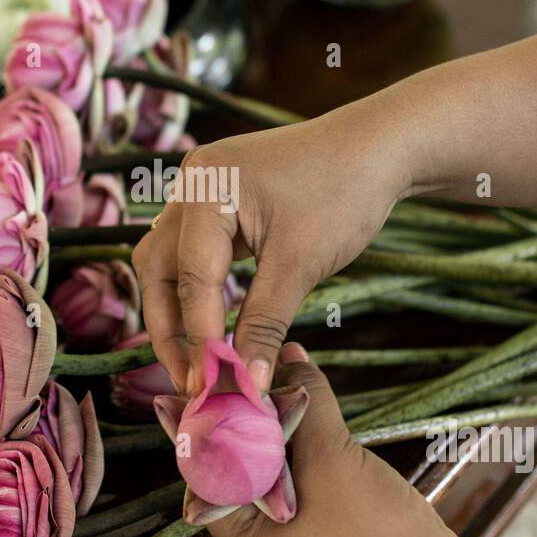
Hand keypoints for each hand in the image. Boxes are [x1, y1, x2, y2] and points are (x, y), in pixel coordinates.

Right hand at [132, 93, 416, 394]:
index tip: (211, 388)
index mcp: (207, 188)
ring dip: (179, 312)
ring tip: (200, 362)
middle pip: (157, 268)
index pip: (190, 278)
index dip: (199, 338)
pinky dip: (199, 290)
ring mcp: (202, 188)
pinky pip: (193, 251)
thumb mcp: (301, 265)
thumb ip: (264, 324)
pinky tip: (216, 327)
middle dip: (169, 328)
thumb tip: (246, 383)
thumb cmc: (345, 193)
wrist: (379, 147)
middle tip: (191, 380)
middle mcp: (192, 182)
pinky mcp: (219, 200)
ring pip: (169, 261)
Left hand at [207, 344, 473, 536]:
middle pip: (237, 475)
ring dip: (274, 436)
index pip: (206, 474)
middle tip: (231, 376)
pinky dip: (300, 455)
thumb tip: (291, 354)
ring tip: (267, 385)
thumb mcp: (335, 460)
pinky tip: (307, 418)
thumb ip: (307, 403)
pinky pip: (300, 491)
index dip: (202, 425)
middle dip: (239, 424)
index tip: (195, 384)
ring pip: (272, 480)